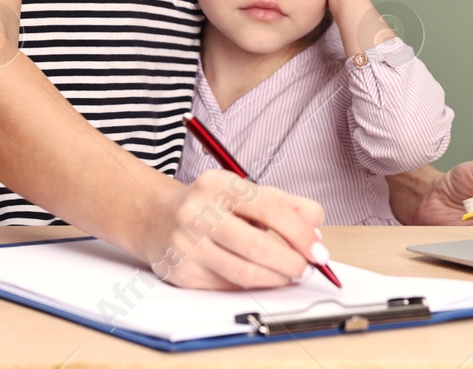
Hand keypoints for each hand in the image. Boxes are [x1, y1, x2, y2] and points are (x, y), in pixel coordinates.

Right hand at [135, 171, 328, 289]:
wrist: (154, 217)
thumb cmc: (208, 204)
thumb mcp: (243, 191)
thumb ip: (285, 204)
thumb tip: (316, 229)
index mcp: (218, 184)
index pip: (269, 208)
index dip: (300, 233)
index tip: (318, 250)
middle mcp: (198, 212)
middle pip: (257, 245)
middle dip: (291, 262)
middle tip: (306, 269)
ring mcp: (187, 245)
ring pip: (244, 272)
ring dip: (276, 279)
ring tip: (289, 276)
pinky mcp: (182, 273)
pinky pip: (228, 286)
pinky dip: (252, 287)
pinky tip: (262, 279)